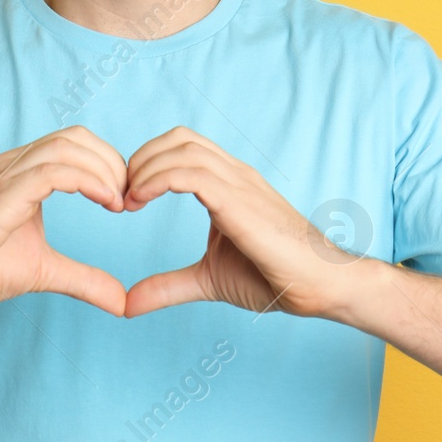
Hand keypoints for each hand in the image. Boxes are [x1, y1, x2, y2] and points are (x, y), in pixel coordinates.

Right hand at [0, 126, 130, 316]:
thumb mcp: (44, 272)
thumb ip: (83, 279)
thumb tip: (122, 301)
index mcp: (22, 172)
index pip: (74, 143)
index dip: (107, 163)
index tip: (125, 198)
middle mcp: (13, 165)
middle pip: (75, 137)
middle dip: (111, 162)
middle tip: (129, 199)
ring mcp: (4, 176)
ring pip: (66, 148)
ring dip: (104, 170)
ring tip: (119, 202)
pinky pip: (51, 172)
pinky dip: (87, 180)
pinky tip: (105, 201)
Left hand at [121, 126, 357, 319]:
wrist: (319, 286)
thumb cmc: (275, 278)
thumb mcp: (207, 280)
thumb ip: (168, 286)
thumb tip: (127, 304)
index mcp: (230, 184)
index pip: (183, 147)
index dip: (149, 162)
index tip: (127, 197)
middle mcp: (236, 175)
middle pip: (180, 138)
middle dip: (142, 158)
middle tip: (122, 195)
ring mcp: (240, 184)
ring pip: (183, 149)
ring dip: (146, 167)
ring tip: (128, 199)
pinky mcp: (240, 201)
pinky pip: (192, 172)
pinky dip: (158, 179)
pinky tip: (141, 199)